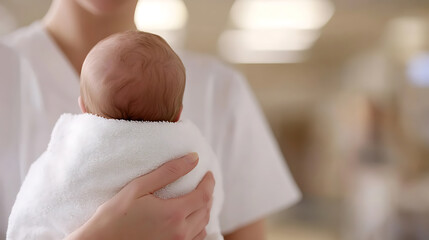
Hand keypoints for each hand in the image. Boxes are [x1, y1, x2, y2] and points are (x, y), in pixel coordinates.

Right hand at [65, 153, 213, 239]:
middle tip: (204, 183)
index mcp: (174, 214)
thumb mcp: (139, 188)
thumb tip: (193, 158)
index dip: (209, 183)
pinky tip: (189, 219)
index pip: (204, 195)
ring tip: (199, 199)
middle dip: (208, 195)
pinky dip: (197, 227)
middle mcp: (180, 233)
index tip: (208, 173)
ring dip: (204, 211)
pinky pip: (194, 239)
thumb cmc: (114, 215)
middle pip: (205, 211)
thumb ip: (169, 172)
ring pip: (202, 227)